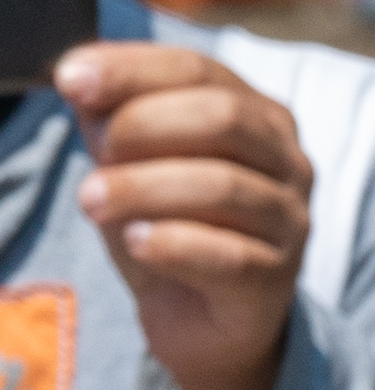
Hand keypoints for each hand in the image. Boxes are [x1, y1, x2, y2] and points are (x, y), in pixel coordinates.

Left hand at [64, 42, 313, 389]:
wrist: (202, 318)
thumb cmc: (171, 226)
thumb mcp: (134, 164)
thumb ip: (113, 119)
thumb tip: (81, 81)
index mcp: (258, 117)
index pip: (198, 71)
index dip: (131, 70)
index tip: (69, 79)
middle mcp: (288, 162)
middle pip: (224, 118)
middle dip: (142, 126)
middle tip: (92, 153)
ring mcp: (290, 221)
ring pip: (225, 186)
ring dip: (143, 188)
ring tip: (91, 201)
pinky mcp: (276, 279)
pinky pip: (229, 255)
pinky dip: (172, 244)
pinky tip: (137, 242)